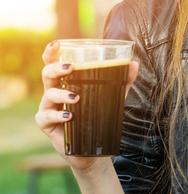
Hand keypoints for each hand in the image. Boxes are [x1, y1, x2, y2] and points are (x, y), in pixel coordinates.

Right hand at [36, 41, 138, 171]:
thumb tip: (134, 63)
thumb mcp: (112, 97)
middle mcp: (53, 92)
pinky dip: (58, 115)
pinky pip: (46, 117)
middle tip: (71, 67)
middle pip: (47, 74)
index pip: (54, 63)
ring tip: (76, 97)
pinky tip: (70, 116)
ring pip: (48, 95)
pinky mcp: (46, 125)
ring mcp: (48, 108)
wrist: (92, 149)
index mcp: (65, 82)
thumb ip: (122, 81)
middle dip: (56, 68)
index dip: (51, 52)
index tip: (57, 44)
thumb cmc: (97, 117)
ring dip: (62, 93)